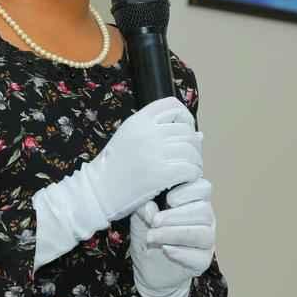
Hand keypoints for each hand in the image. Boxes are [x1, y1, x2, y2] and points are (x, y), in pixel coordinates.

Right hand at [31, 97, 200, 268]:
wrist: (97, 191)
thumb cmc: (114, 167)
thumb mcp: (130, 138)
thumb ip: (159, 132)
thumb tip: (199, 134)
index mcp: (139, 120)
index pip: (173, 105)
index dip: (185, 117)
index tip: (184, 133)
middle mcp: (148, 131)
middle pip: (186, 130)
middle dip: (193, 145)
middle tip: (188, 159)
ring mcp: (155, 151)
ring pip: (191, 150)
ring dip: (195, 162)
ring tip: (188, 171)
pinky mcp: (161, 173)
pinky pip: (190, 169)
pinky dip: (192, 175)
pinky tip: (184, 181)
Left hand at [130, 177, 215, 296]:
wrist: (147, 265)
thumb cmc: (148, 230)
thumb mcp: (141, 213)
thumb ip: (145, 205)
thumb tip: (151, 208)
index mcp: (193, 200)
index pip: (203, 188)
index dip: (187, 191)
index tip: (167, 199)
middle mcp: (205, 218)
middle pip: (204, 211)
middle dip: (176, 216)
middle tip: (154, 221)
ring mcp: (207, 240)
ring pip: (204, 234)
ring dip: (175, 234)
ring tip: (153, 237)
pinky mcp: (203, 261)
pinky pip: (200, 257)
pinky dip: (181, 253)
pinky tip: (165, 249)